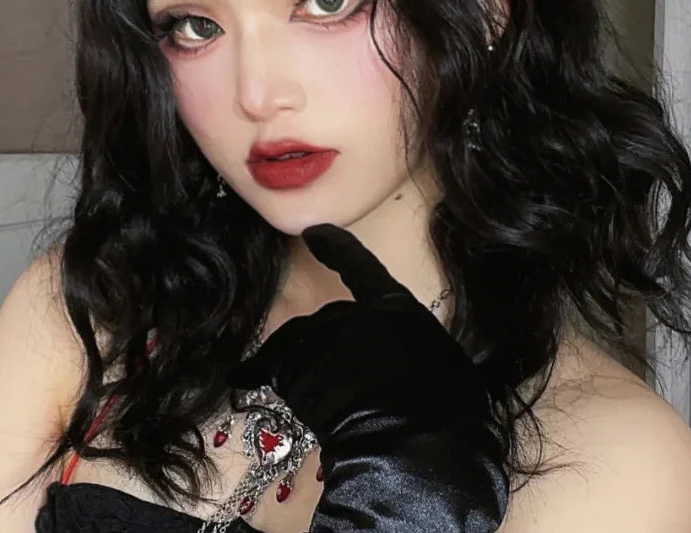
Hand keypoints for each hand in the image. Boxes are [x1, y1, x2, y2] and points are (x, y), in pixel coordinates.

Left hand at [230, 224, 508, 532]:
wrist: (420, 455)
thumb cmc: (448, 422)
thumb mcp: (440, 372)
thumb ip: (409, 354)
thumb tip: (398, 370)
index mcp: (399, 308)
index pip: (361, 268)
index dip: (336, 249)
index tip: (315, 234)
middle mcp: (356, 314)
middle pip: (331, 321)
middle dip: (334, 351)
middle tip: (351, 394)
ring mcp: (324, 339)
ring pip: (303, 347)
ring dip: (308, 370)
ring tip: (329, 411)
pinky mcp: (296, 368)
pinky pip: (271, 366)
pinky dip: (257, 372)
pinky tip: (242, 377)